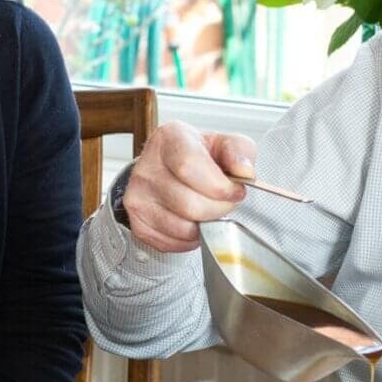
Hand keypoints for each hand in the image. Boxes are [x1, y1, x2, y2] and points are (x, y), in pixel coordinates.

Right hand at [122, 122, 255, 252]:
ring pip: (183, 228)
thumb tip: (244, 171)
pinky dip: (191, 239)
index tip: (235, 191)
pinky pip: (173, 243)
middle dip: (218, 209)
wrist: (168, 170)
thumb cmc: (198, 156)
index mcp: (169, 138)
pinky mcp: (137, 222)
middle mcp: (146, 167)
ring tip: (210, 210)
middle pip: (189, 204)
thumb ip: (239, 151)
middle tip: (226, 203)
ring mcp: (138, 197)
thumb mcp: (223, 143)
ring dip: (206, 225)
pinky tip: (194, 221)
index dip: (219, 186)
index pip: (188, 166)